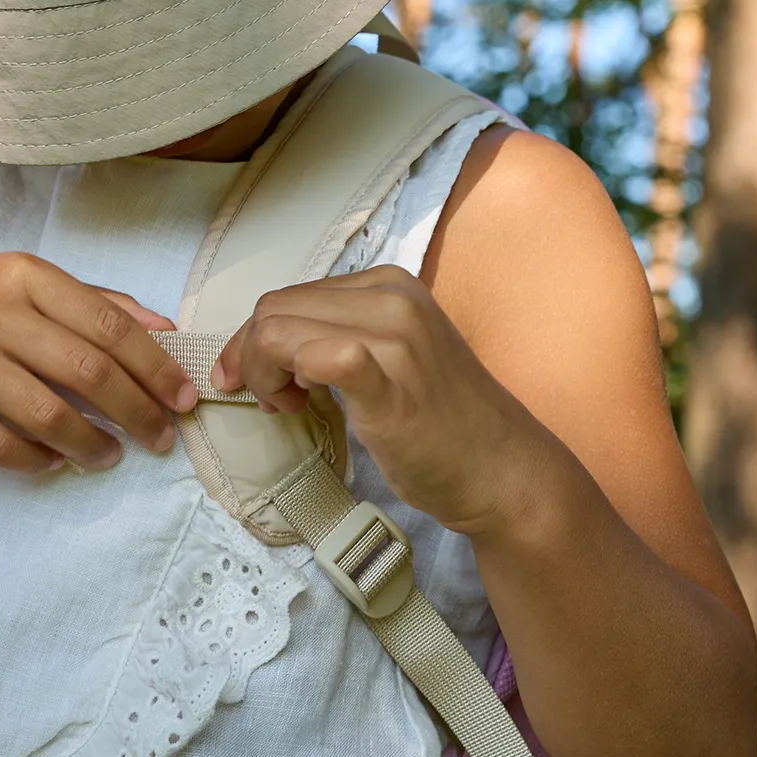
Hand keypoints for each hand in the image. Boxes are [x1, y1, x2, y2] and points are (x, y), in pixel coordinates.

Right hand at [0, 252, 197, 476]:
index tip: (184, 400)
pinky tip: (55, 463)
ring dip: (90, 444)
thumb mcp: (20, 285)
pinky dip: (34, 459)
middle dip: (137, 412)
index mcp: (25, 275)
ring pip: (45, 413)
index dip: (154, 368)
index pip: (108, 325)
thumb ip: (92, 302)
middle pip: (87, 370)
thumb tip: (165, 329)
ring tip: (111, 458)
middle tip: (161, 441)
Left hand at [211, 267, 533, 534]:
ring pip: (278, 329)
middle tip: (274, 401)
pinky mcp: (391, 382)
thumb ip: (340, 334)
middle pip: (275, 308)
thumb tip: (269, 341)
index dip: (257, 338)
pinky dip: (288, 380)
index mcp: (388, 285)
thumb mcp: (390, 355)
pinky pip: (319, 357)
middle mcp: (391, 297)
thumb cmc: (441, 422)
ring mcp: (394, 336)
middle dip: (252, 355)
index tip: (256, 379)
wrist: (503, 471)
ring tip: (289, 407)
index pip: (290, 295)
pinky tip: (301, 407)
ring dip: (264, 373)